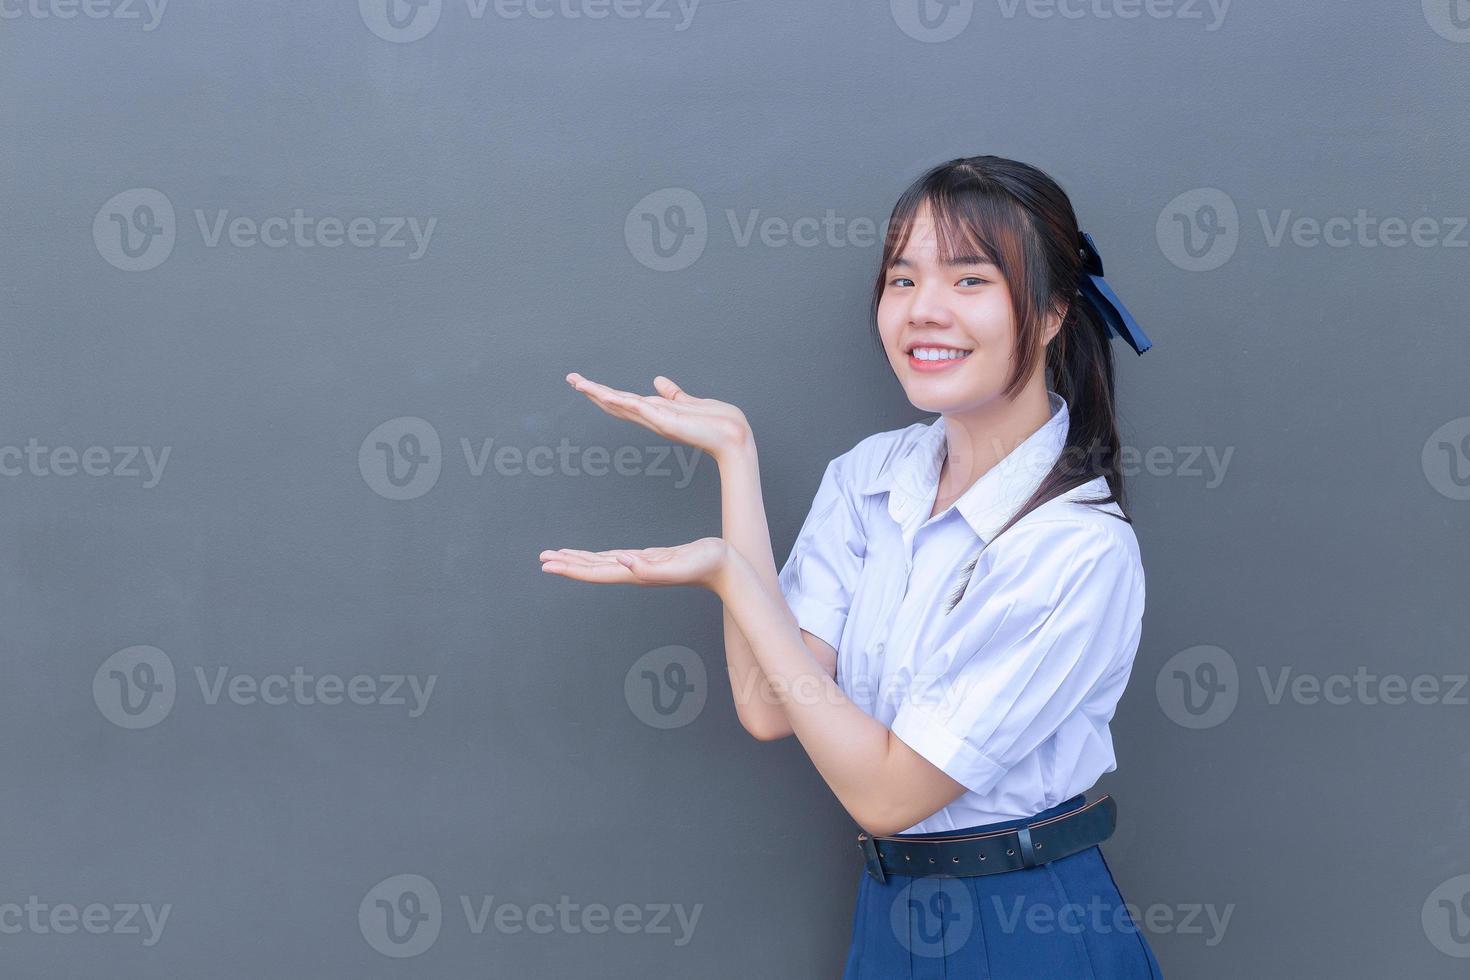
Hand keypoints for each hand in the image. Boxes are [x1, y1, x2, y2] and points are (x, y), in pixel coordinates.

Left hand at [539, 536, 732, 591]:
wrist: (726, 568)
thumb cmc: (707, 565)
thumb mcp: (678, 564)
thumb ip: (651, 568)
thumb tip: (623, 562)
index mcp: (636, 573)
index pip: (596, 572)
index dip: (571, 568)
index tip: (548, 565)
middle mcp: (634, 572)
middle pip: (593, 569)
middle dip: (567, 564)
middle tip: (543, 559)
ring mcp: (641, 567)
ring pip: (603, 564)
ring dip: (580, 561)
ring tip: (559, 557)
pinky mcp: (650, 559)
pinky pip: (616, 558)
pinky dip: (600, 556)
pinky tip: (596, 556)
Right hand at [565, 372, 751, 461]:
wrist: (733, 437)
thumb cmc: (717, 423)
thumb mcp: (690, 403)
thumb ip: (673, 394)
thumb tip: (657, 380)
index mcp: (657, 413)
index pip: (625, 401)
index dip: (605, 392)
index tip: (585, 382)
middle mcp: (653, 418)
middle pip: (616, 403)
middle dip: (593, 392)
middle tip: (571, 379)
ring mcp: (657, 420)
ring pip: (621, 404)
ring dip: (599, 393)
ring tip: (578, 382)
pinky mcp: (665, 421)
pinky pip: (639, 408)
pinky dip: (621, 401)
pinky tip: (605, 394)